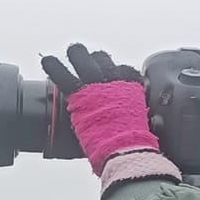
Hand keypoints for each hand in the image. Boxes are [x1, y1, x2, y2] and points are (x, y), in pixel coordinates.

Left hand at [40, 43, 158, 173]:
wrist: (125, 148)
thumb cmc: (135, 142)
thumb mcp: (145, 123)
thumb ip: (140, 117)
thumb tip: (152, 125)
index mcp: (132, 86)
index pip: (124, 69)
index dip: (117, 72)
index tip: (112, 76)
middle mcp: (114, 81)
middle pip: (103, 59)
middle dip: (95, 58)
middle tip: (88, 58)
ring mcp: (96, 86)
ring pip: (83, 60)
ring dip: (76, 54)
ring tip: (72, 50)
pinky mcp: (79, 95)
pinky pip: (63, 76)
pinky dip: (54, 67)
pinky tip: (47, 61)